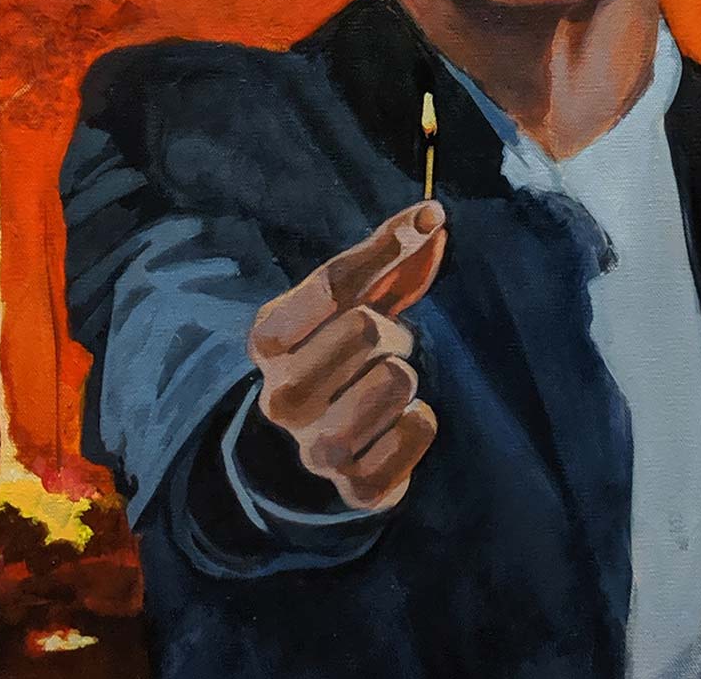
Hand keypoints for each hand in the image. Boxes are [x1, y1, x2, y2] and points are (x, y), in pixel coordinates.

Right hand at [248, 201, 447, 511]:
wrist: (320, 447)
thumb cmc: (340, 352)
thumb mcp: (353, 299)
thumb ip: (388, 254)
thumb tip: (432, 213)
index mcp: (268, 339)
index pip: (333, 281)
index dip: (388, 246)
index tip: (425, 222)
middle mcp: (280, 396)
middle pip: (367, 329)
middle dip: (393, 332)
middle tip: (382, 349)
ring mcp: (314, 448)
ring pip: (395, 381)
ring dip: (407, 377)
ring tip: (386, 389)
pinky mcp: (357, 486)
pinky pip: (418, 429)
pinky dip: (421, 421)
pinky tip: (398, 426)